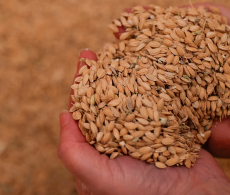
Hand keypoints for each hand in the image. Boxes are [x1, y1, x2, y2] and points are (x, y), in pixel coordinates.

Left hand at [58, 50, 229, 194]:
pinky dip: (152, 85)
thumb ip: (74, 153)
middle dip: (101, 74)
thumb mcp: (100, 179)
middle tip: (99, 50)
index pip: (84, 113)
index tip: (84, 60)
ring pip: (130, 99)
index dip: (81, 85)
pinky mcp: (166, 129)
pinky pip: (157, 103)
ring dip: (126, 75)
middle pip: (105, 101)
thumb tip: (62, 115)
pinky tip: (151, 67)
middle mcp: (118, 141)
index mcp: (98, 152)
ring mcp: (143, 134)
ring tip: (123, 51)